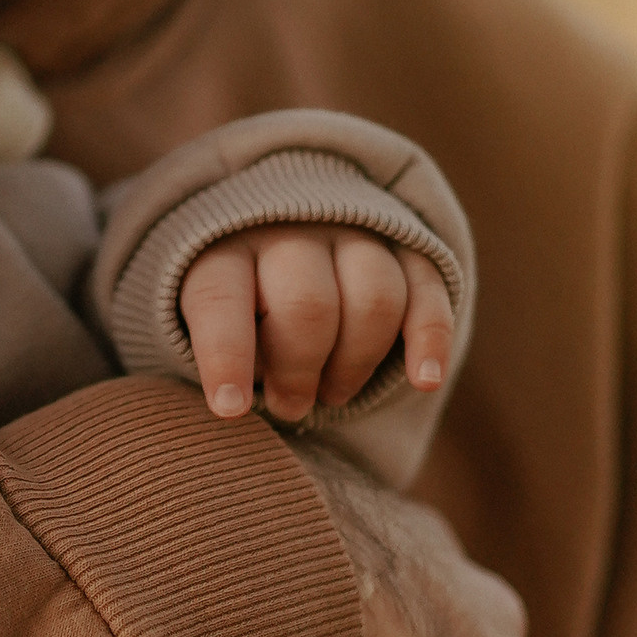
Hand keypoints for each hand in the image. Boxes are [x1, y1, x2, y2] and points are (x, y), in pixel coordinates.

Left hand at [179, 223, 454, 424]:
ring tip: (334, 393)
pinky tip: (422, 381)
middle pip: (307, 305)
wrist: (287, 228)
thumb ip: (221, 352)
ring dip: (356, 363)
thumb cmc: (238, 305)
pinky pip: (427, 291)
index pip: (222, 300)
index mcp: (223, 250)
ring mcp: (352, 233)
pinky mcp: (405, 245)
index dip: (226, 356)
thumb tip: (238, 404)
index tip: (231, 409)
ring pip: (373, 298)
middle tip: (290, 407)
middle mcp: (288, 231)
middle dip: (301, 372)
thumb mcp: (208, 321)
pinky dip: (429, 340)